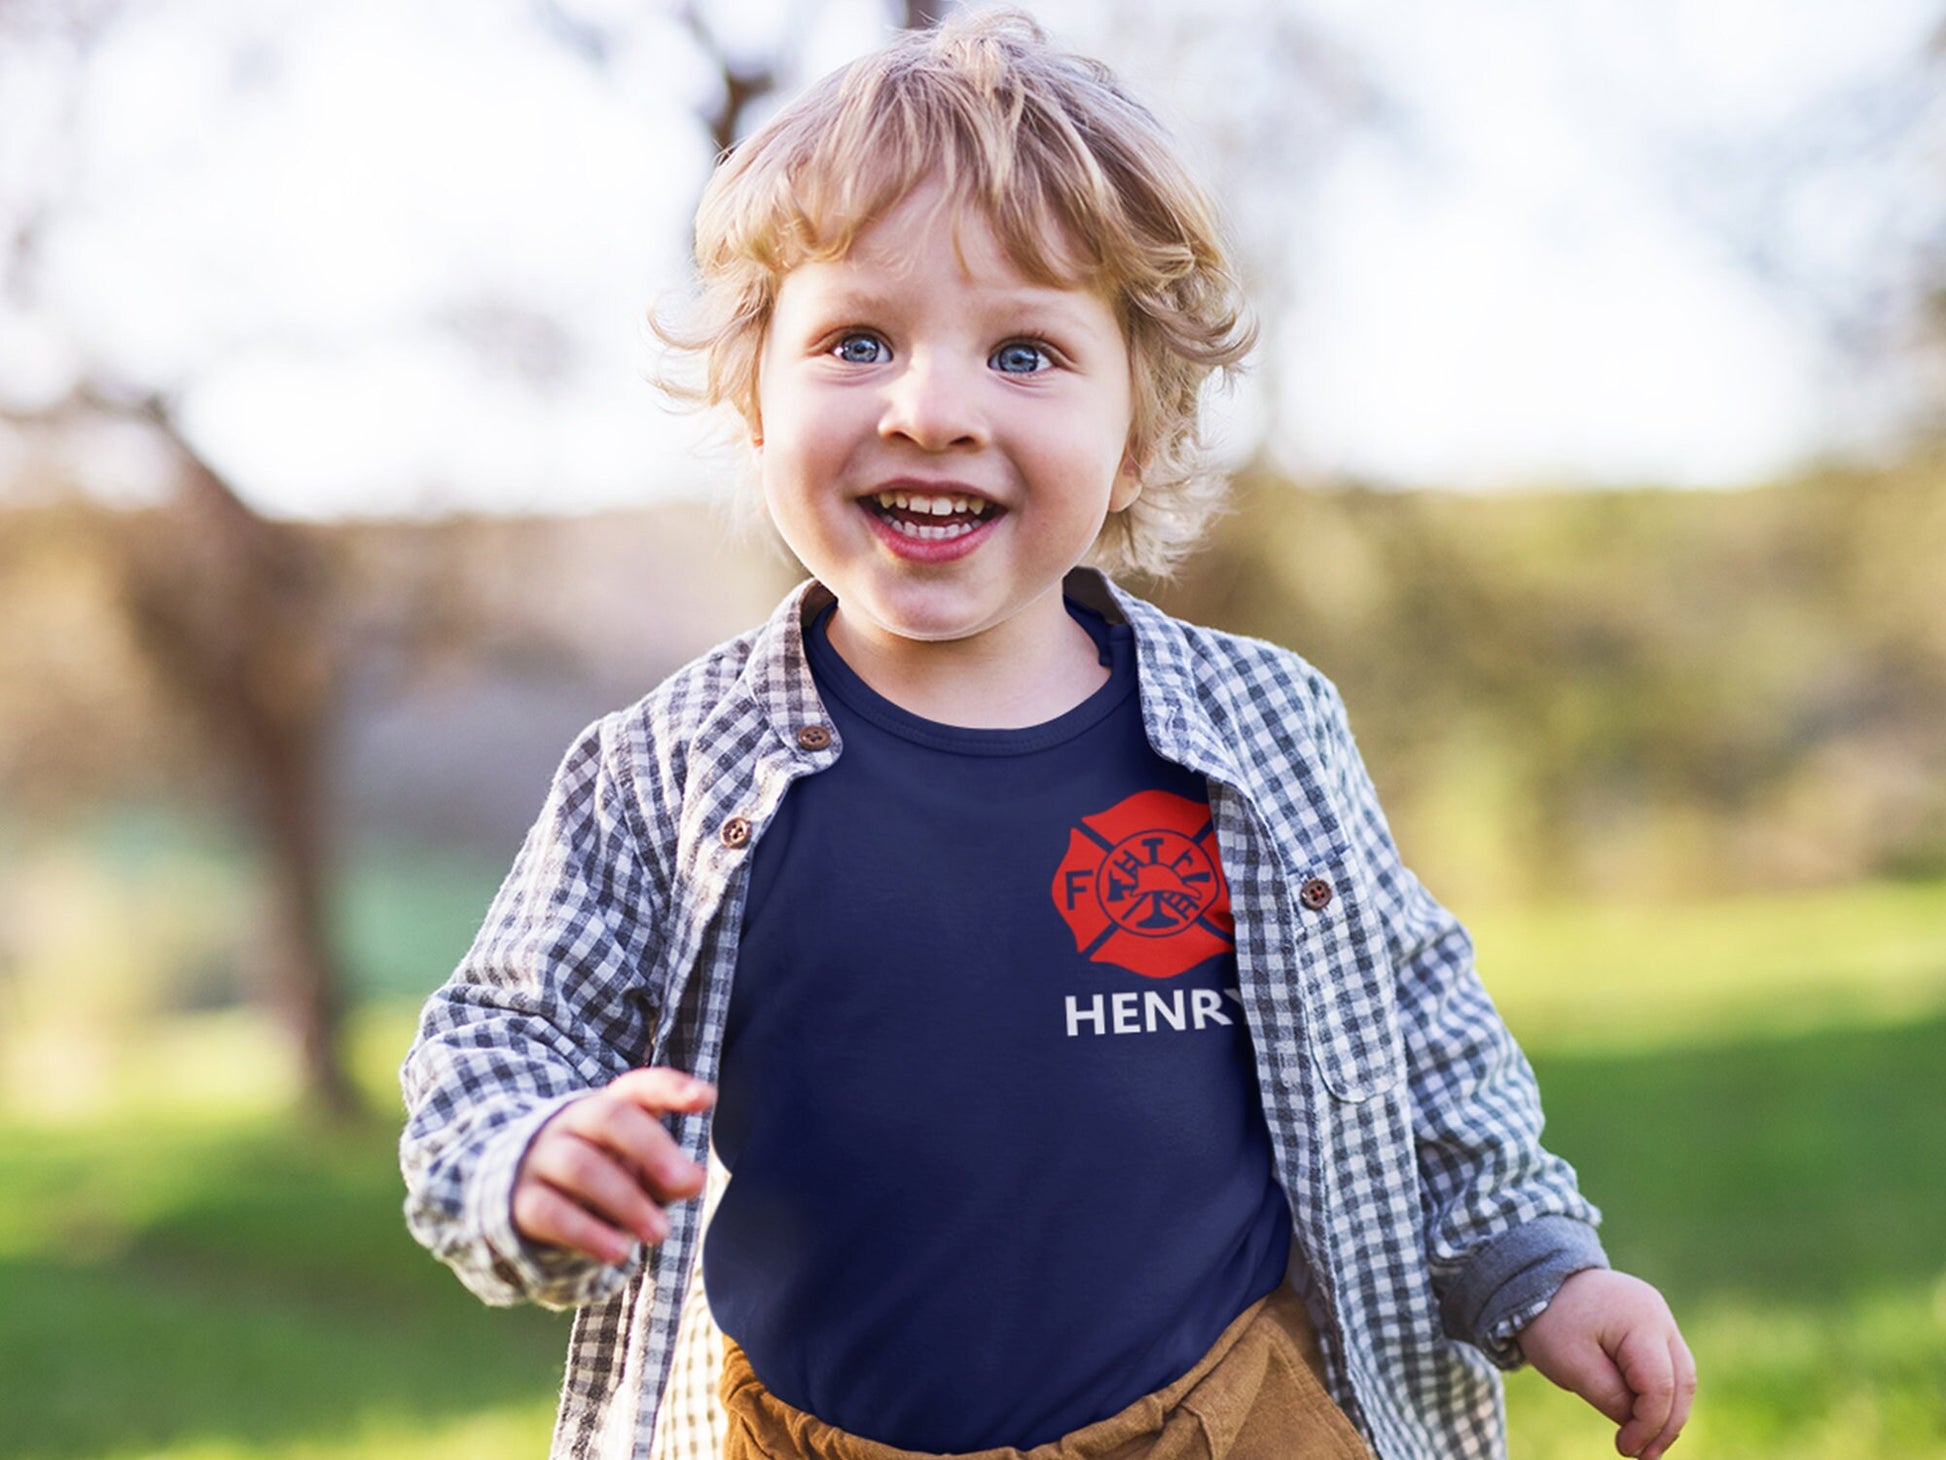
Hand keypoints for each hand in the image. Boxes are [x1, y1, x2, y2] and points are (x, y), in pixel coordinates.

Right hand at [511, 1067, 714, 1264]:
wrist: (524, 1201)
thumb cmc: (600, 1179)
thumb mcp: (638, 1174)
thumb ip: (667, 1175)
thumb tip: (693, 1181)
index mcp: (606, 1108)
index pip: (638, 1087)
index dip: (670, 1088)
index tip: (706, 1098)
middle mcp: (570, 1123)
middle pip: (610, 1117)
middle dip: (651, 1147)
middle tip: (687, 1182)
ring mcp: (541, 1159)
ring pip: (580, 1166)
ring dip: (625, 1200)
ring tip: (660, 1232)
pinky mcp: (521, 1201)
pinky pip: (551, 1212)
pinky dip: (587, 1233)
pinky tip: (619, 1252)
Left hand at [1518, 1268, 1695, 1459]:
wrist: (1536, 1277)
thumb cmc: (1551, 1320)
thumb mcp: (1571, 1364)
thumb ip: (1609, 1396)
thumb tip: (1638, 1424)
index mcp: (1641, 1321)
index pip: (1659, 1385)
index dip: (1648, 1425)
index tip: (1626, 1449)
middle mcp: (1659, 1316)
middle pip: (1680, 1381)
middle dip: (1666, 1425)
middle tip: (1645, 1457)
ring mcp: (1658, 1316)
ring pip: (1679, 1374)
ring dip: (1667, 1411)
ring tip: (1645, 1444)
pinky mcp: (1650, 1322)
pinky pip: (1665, 1363)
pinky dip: (1658, 1392)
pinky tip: (1641, 1416)